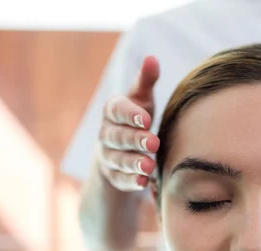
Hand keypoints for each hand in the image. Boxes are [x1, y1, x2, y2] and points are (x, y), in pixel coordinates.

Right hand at [98, 56, 160, 190]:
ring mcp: (108, 156)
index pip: (116, 109)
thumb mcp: (142, 101)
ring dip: (133, 162)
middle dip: (135, 139)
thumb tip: (152, 58)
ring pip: (117, 159)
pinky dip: (131, 181)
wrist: (122, 152)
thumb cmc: (137, 119)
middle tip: (154, 142)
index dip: (129, 114)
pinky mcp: (113, 177)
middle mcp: (106, 133)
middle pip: (117, 136)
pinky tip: (144, 183)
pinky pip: (119, 180)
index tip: (147, 118)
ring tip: (150, 165)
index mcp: (113, 111)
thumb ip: (146, 81)